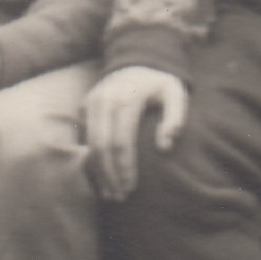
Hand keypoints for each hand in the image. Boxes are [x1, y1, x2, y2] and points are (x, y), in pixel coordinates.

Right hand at [84, 66, 187, 201]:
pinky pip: (85, 139)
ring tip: (110, 194)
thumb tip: (165, 147)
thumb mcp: (176, 93)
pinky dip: (92, 161)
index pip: (121, 140)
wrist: (137, 62)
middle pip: (102, 146)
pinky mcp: (84, 107)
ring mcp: (91, 102)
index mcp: (127, 97)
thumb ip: (176, 118)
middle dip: (109, 175)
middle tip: (119, 197)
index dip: (125, 167)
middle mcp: (104, 99)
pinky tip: (102, 179)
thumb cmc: (160, 84)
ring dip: (99, 172)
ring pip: (90, 145)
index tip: (131, 188)